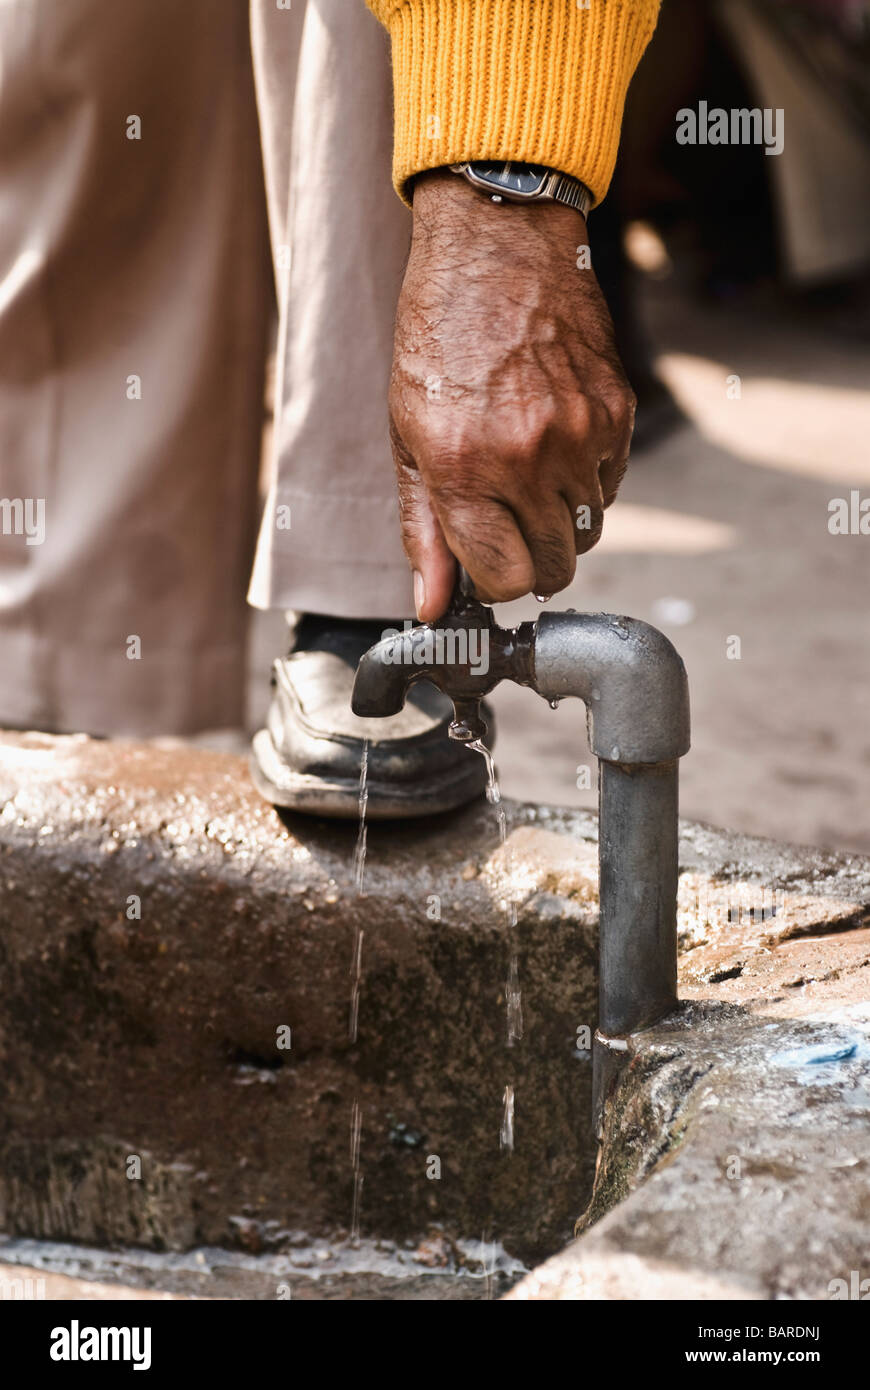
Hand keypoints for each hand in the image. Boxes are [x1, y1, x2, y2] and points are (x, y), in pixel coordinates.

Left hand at [389, 168, 635, 620]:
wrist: (498, 247)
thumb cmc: (439, 336)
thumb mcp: (408, 436)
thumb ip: (423, 529)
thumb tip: (433, 605)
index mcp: (466, 467)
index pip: (506, 578)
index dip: (494, 582)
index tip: (485, 566)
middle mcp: (528, 457)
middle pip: (555, 568)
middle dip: (529, 563)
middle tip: (507, 529)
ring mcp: (580, 435)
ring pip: (589, 532)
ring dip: (559, 523)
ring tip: (527, 477)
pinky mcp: (616, 412)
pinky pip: (611, 486)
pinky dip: (586, 483)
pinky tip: (554, 444)